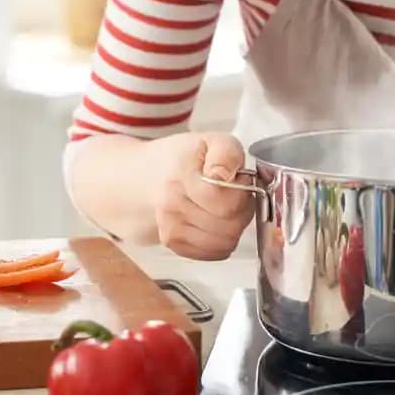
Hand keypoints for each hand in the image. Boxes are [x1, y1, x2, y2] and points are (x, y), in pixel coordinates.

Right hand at [153, 132, 254, 260]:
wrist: (152, 175)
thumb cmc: (188, 158)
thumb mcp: (213, 141)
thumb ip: (226, 153)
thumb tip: (221, 176)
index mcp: (182, 173)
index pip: (226, 203)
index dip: (243, 194)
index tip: (239, 182)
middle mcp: (171, 203)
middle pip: (229, 226)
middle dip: (242, 212)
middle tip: (235, 196)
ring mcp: (170, 226)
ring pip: (225, 243)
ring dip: (234, 228)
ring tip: (224, 207)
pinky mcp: (173, 243)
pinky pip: (215, 253)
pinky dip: (222, 241)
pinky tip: (215, 221)